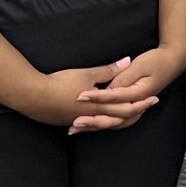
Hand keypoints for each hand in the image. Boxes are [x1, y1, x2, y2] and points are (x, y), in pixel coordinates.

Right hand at [22, 58, 149, 129]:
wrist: (32, 97)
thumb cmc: (60, 83)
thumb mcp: (87, 74)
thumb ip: (108, 71)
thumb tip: (127, 61)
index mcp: (99, 107)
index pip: (126, 108)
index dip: (141, 104)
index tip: (153, 99)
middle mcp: (92, 118)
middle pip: (118, 119)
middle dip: (135, 113)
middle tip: (148, 107)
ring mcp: (80, 122)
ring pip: (105, 124)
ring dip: (118, 120)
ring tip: (128, 114)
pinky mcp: (69, 122)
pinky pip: (91, 124)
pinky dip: (101, 122)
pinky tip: (100, 120)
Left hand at [68, 45, 185, 133]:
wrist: (174, 61)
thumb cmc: (157, 61)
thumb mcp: (140, 65)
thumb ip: (123, 76)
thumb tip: (108, 86)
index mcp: (139, 93)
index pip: (114, 97)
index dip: (96, 97)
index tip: (79, 97)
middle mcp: (137, 104)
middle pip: (113, 117)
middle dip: (92, 121)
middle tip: (74, 123)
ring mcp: (136, 107)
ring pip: (114, 123)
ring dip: (95, 127)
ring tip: (75, 129)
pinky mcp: (132, 107)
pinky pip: (117, 121)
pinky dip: (102, 125)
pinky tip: (88, 126)